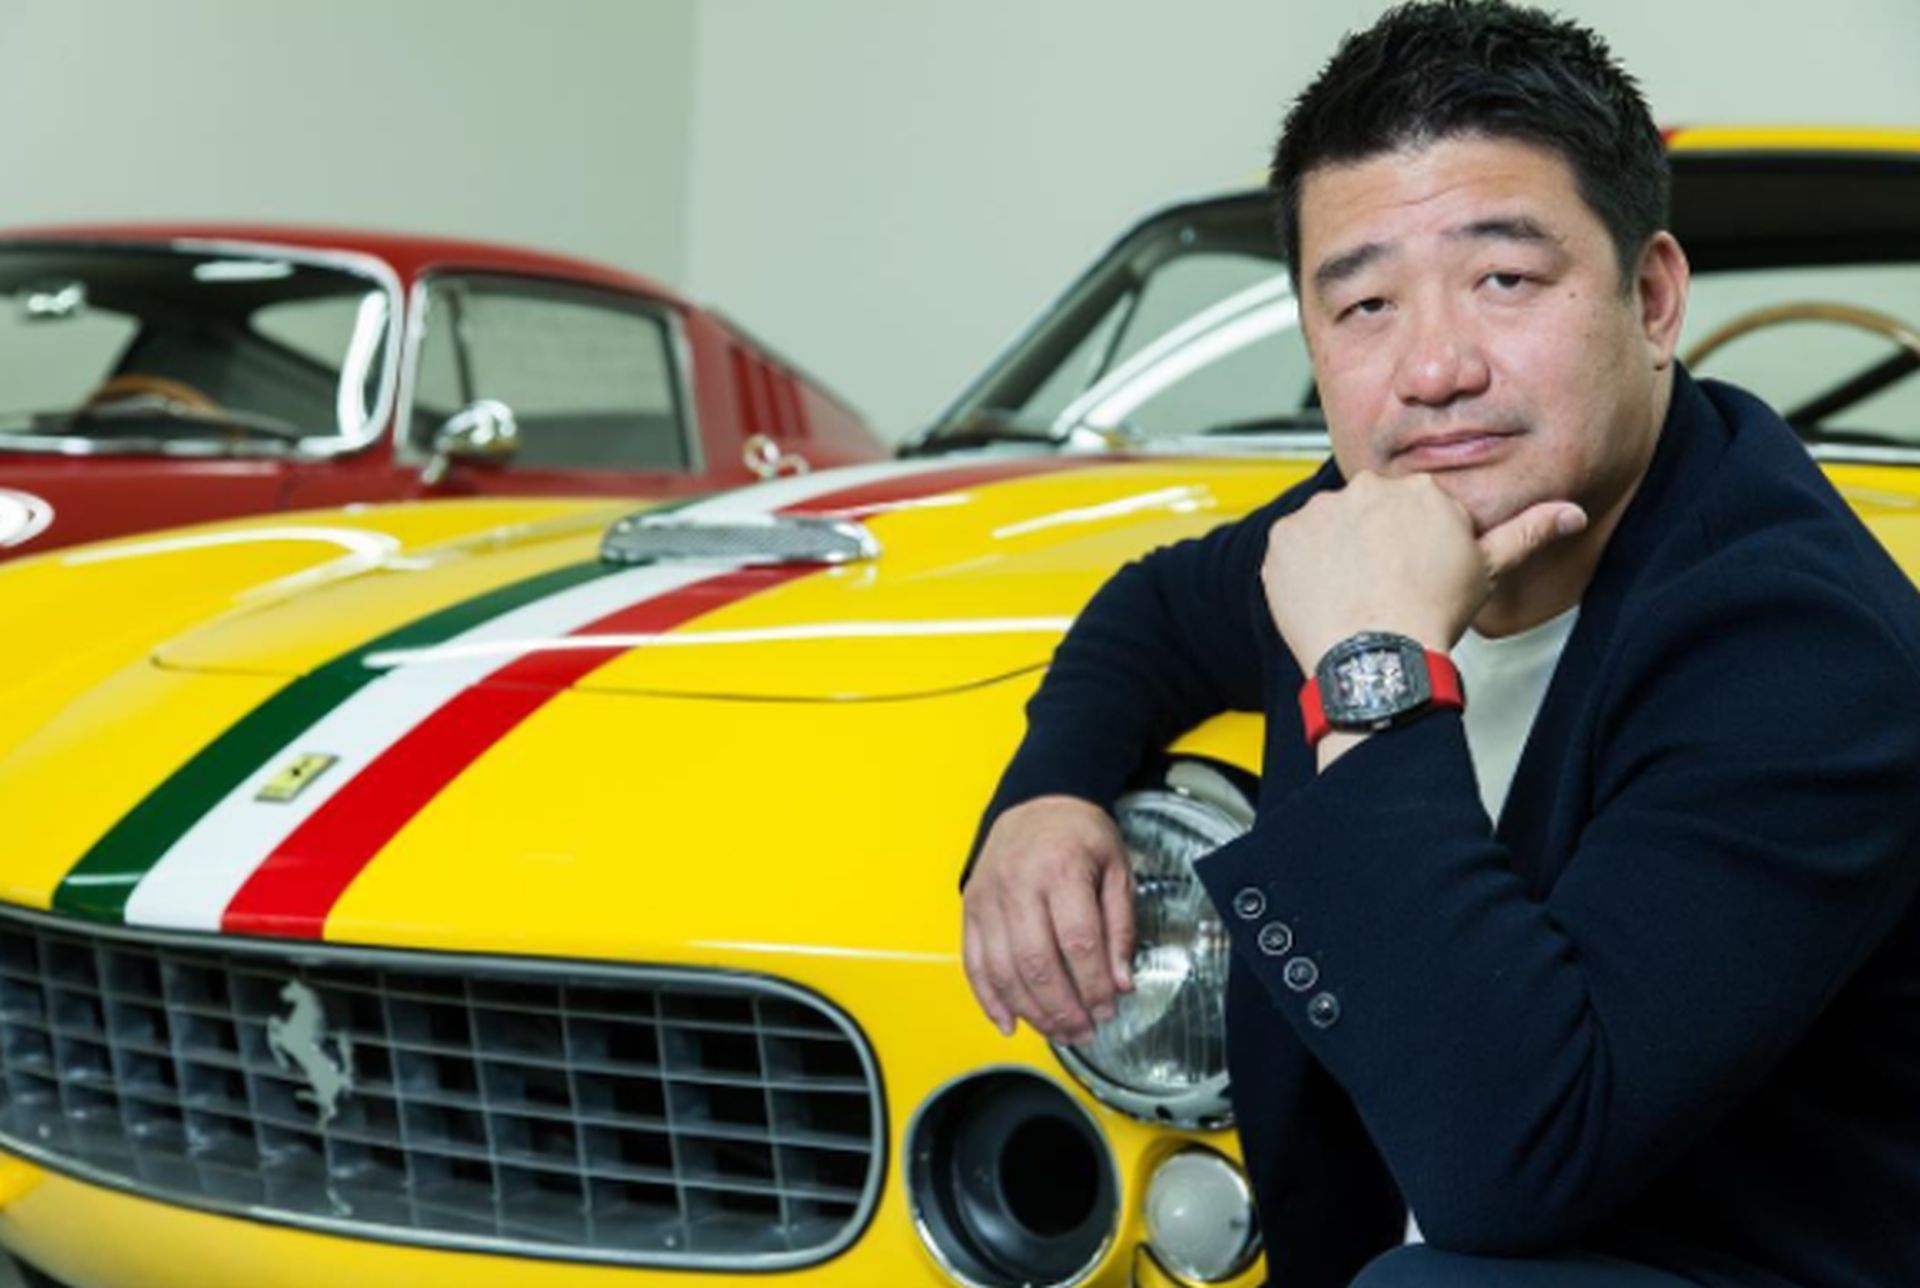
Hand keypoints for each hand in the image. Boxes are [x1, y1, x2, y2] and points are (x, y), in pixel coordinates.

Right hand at [961, 795, 1134, 1042]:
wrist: (1036, 802)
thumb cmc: (1079, 835)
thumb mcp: (1116, 869)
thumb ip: (1121, 926)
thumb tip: (1121, 981)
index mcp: (1061, 870)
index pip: (1078, 942)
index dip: (1094, 984)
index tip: (1109, 1006)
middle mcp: (1018, 885)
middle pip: (1037, 962)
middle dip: (1063, 1008)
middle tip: (1084, 1031)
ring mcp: (988, 899)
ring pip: (1003, 969)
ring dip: (1030, 1011)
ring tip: (1056, 1031)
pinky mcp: (971, 909)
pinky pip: (974, 962)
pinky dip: (988, 998)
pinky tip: (1008, 1021)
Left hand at [1261, 471, 1587, 671]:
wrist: (1378, 656)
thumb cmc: (1432, 614)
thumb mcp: (1489, 569)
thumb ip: (1528, 532)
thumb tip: (1571, 512)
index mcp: (1418, 490)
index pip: (1408, 507)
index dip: (1410, 543)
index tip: (1410, 571)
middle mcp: (1366, 489)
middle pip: (1366, 511)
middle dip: (1371, 541)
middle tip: (1381, 584)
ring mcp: (1320, 511)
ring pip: (1327, 526)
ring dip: (1335, 551)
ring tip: (1353, 592)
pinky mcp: (1283, 537)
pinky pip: (1290, 546)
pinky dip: (1301, 567)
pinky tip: (1325, 593)